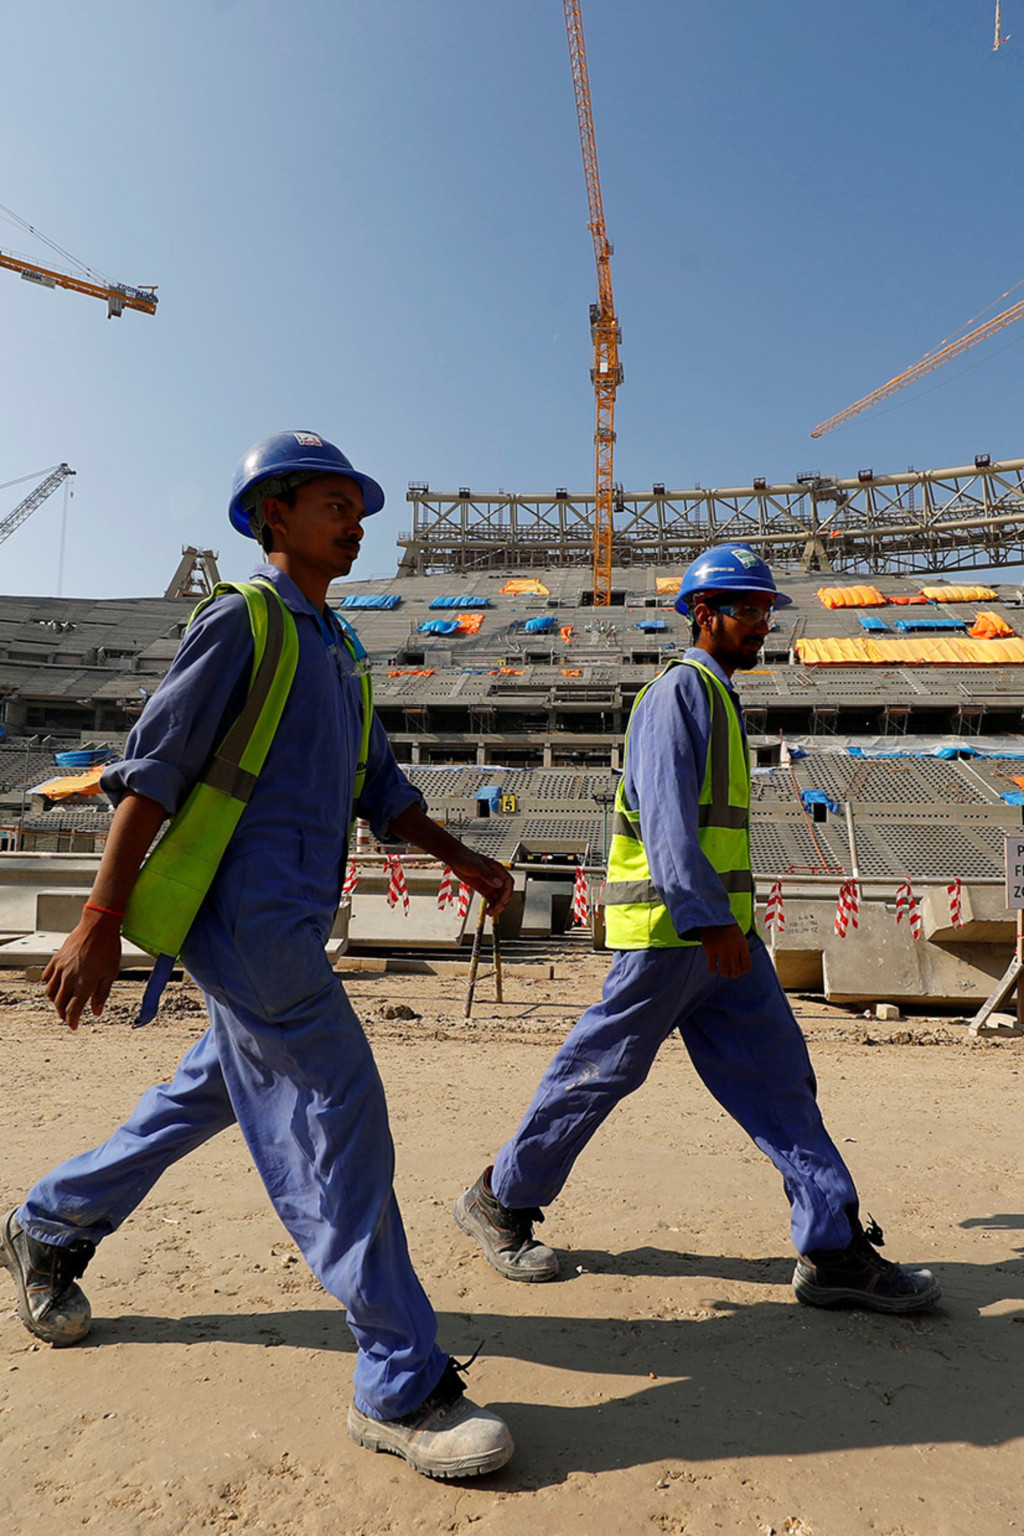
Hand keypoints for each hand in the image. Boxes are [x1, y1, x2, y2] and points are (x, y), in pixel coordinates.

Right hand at [41, 910, 121, 1029]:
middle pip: (60, 1004)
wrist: (98, 926)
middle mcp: (70, 978)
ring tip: (62, 1003)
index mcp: (85, 984)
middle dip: (63, 1013)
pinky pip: (47, 977)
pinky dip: (49, 985)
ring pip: (50, 992)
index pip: (73, 1010)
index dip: (72, 1020)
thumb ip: (101, 994)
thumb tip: (96, 1012)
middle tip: (68, 1017)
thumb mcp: (110, 974)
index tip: (74, 1026)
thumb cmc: (108, 948)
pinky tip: (56, 985)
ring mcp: (61, 968)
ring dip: (55, 1001)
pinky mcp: (56, 959)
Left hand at [446, 848, 513, 916]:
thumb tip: (498, 883)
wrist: (456, 859)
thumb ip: (488, 874)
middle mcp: (495, 878)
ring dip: (496, 906)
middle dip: (501, 902)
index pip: (508, 883)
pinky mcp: (483, 889)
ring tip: (490, 913)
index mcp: (497, 870)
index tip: (503, 901)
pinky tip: (487, 911)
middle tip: (495, 910)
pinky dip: (491, 906)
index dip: (508, 893)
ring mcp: (489, 884)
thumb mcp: (477, 865)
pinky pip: (490, 899)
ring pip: (498, 898)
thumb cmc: (466, 857)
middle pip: (504, 893)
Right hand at [699, 922, 750, 978]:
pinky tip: (713, 967)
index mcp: (743, 946)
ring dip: (724, 973)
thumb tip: (744, 967)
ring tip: (722, 971)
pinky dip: (713, 970)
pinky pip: (712, 967)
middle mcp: (733, 949)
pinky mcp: (710, 949)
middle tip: (729, 973)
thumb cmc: (727, 928)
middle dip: (733, 975)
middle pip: (736, 971)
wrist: (713, 916)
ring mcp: (722, 949)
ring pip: (725, 971)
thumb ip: (742, 950)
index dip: (742, 971)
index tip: (738, 969)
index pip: (746, 966)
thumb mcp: (740, 937)